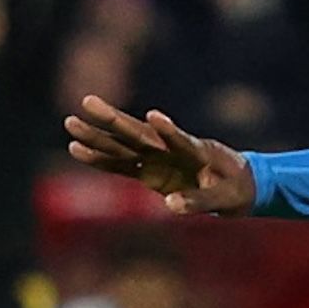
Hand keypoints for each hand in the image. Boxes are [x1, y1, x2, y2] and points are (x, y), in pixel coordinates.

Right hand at [65, 97, 255, 215]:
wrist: (238, 185)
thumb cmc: (236, 189)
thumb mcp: (225, 199)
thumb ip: (199, 201)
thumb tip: (169, 204)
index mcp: (195, 151)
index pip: (179, 140)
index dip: (168, 130)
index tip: (153, 117)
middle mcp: (170, 149)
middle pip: (138, 133)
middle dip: (113, 120)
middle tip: (86, 102)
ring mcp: (157, 158)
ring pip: (122, 145)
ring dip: (98, 136)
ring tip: (70, 123)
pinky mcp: (149, 171)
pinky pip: (120, 165)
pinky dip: (99, 159)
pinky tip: (76, 149)